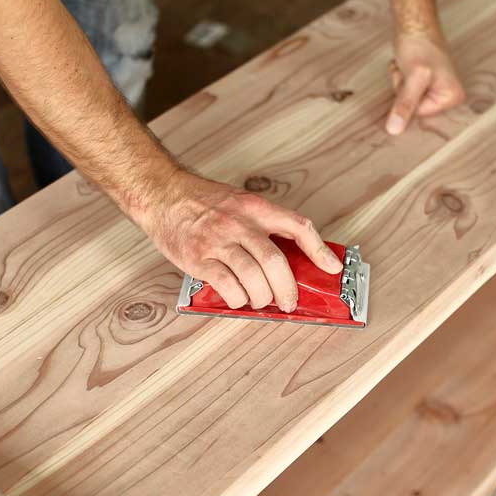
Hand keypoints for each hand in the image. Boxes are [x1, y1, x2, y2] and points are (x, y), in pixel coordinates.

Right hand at [137, 170, 343, 311]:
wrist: (163, 194)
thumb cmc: (203, 202)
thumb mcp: (240, 202)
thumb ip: (264, 223)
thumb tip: (291, 253)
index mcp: (256, 208)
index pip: (297, 226)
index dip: (320, 250)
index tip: (332, 268)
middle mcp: (239, 223)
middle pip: (275, 261)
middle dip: (288, 288)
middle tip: (290, 301)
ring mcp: (218, 241)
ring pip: (253, 276)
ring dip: (263, 297)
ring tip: (262, 301)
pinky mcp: (199, 258)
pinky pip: (227, 285)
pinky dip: (238, 298)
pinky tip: (239, 298)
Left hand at [386, 31, 465, 134]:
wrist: (414, 23)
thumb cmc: (420, 45)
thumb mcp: (413, 78)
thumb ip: (405, 105)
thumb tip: (395, 131)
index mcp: (453, 98)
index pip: (419, 115)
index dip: (408, 99)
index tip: (412, 80)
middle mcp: (447, 96)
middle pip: (413, 109)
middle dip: (403, 92)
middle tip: (409, 73)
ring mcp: (434, 89)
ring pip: (404, 100)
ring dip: (399, 83)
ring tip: (407, 67)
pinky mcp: (422, 83)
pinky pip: (402, 90)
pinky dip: (399, 77)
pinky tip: (405, 65)